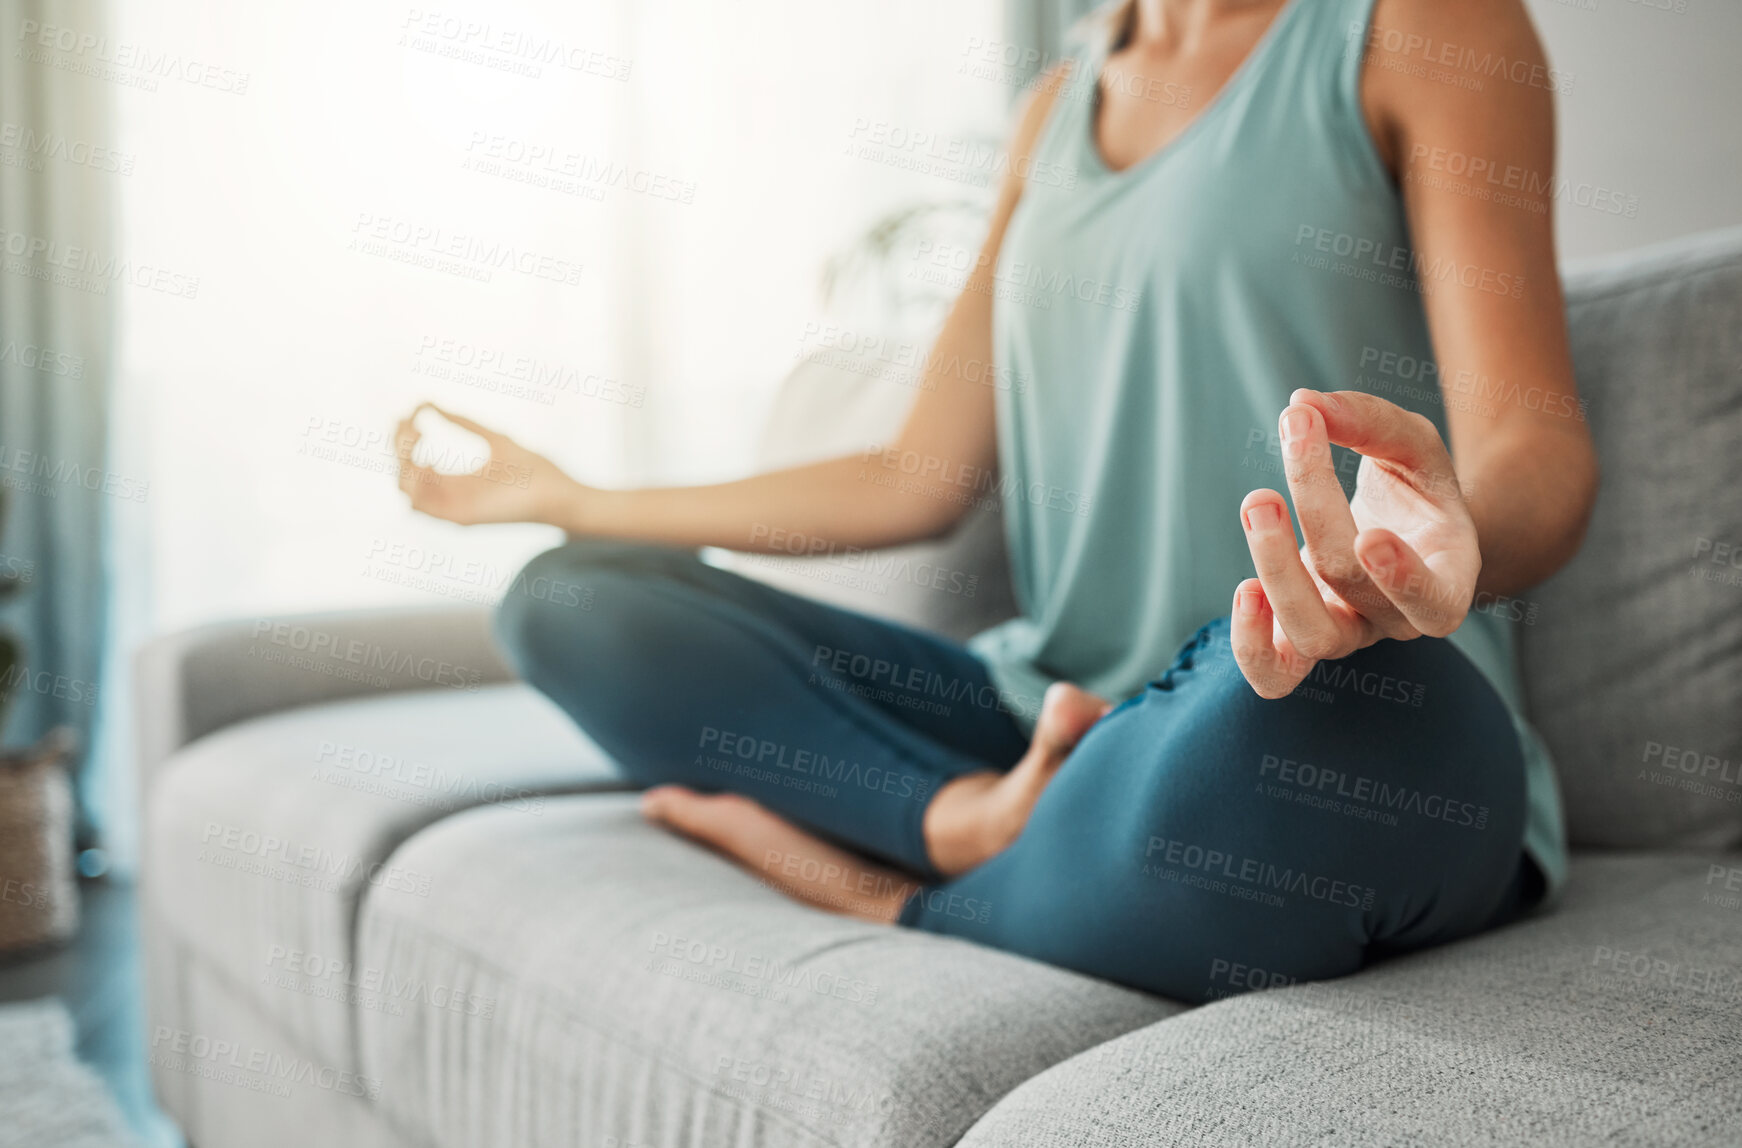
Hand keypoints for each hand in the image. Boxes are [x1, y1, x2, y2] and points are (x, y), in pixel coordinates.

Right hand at [394, 402, 581, 525]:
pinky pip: (421, 507)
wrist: (559, 493)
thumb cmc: (534, 470)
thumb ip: (464, 423)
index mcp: (456, 482)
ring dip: (403, 462)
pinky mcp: (461, 518)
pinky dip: (415, 484)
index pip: (414, 463)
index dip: (405, 437)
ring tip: (417, 435)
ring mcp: (454, 508)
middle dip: (399, 445)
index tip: (412, 412)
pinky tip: (427, 461)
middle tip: (409, 422)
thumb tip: (429, 402)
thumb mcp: (494, 439)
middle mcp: (450, 497)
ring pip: (406, 490)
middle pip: (404, 474)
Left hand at [1231, 389, 1479, 698]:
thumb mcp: (1409, 444)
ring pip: (1312, 636)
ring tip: (1258, 502)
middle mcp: (1399, 619)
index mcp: (1449, 577)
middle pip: (1351, 584)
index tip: (1369, 534)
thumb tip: (1302, 403)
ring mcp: (1350, 636)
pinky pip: (1273, 675)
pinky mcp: (1301, 643)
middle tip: (1293, 436)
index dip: (1402, 580)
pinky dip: (1250, 644)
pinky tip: (1245, 590)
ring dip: (1276, 569)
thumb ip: (1368, 420)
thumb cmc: (1415, 488)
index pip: (1435, 603)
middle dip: (1316, 511)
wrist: (1405, 534)